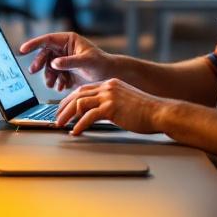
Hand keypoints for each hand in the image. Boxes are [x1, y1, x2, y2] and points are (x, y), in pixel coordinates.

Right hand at [18, 32, 113, 91]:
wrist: (110, 77)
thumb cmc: (102, 64)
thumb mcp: (86, 62)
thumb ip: (69, 62)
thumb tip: (54, 63)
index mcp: (68, 40)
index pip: (47, 40)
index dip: (34, 44)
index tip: (23, 50)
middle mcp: (64, 49)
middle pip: (45, 54)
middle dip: (39, 63)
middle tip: (33, 71)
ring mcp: (64, 61)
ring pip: (48, 67)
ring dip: (48, 76)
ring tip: (52, 84)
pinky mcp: (65, 72)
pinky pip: (54, 76)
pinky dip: (55, 82)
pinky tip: (61, 87)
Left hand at [55, 78, 170, 135]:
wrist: (160, 112)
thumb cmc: (146, 111)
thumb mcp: (125, 102)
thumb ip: (111, 103)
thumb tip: (97, 114)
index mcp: (109, 84)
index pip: (83, 89)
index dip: (70, 99)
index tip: (63, 108)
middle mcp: (107, 87)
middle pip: (77, 94)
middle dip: (64, 107)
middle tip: (57, 118)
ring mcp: (109, 96)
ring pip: (79, 104)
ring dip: (67, 116)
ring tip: (61, 125)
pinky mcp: (111, 108)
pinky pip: (88, 116)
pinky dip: (79, 125)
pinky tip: (76, 132)